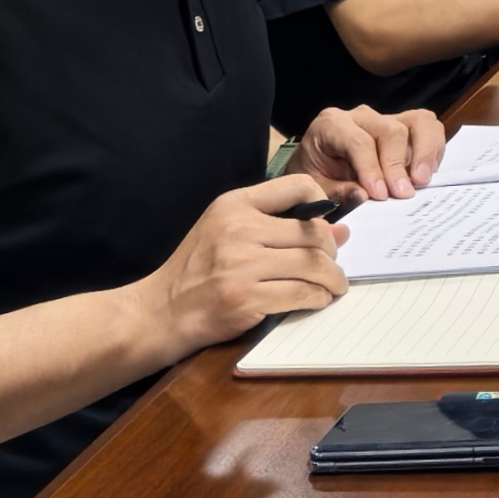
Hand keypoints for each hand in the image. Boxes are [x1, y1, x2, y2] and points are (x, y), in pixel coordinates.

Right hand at [135, 178, 350, 351]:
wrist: (158, 312)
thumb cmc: (195, 270)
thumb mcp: (226, 232)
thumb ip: (278, 225)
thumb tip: (340, 230)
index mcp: (234, 204)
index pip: (297, 185)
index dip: (322, 202)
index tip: (327, 224)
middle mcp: (239, 229)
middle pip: (313, 233)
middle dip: (332, 252)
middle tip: (333, 265)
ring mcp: (241, 265)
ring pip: (312, 265)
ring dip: (332, 278)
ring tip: (334, 285)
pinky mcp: (245, 298)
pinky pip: (300, 294)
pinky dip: (318, 298)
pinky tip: (318, 300)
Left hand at [298, 104, 443, 202]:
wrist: (317, 170)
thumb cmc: (314, 178)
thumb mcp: (316, 188)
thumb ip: (336, 191)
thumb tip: (365, 195)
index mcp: (331, 125)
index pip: (359, 142)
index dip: (372, 168)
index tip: (380, 195)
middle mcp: (361, 115)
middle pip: (391, 130)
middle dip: (398, 165)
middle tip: (402, 194)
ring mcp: (387, 118)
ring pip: (418, 121)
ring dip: (425, 152)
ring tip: (422, 181)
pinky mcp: (405, 126)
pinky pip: (429, 127)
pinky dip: (433, 149)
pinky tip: (426, 174)